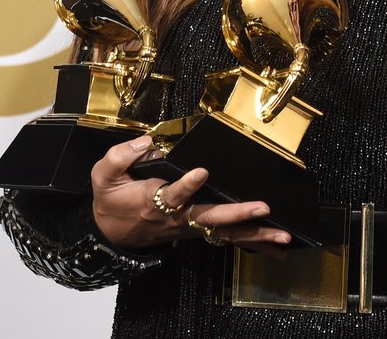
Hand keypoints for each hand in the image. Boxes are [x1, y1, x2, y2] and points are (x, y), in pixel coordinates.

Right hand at [91, 135, 291, 253]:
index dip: (187, 185)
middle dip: (238, 214)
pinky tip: (277, 245)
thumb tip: (146, 141)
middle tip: (263, 208)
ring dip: (256, 234)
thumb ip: (120, 156)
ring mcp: (191, 226)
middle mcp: (177, 217)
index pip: (173, 194)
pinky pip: (228, 238)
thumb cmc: (112, 199)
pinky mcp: (199, 230)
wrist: (110, 233)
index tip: (201, 171)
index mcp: (154, 201)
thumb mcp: (103, 175)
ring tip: (283, 235)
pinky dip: (254, 242)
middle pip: (210, 217)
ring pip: (225, 233)